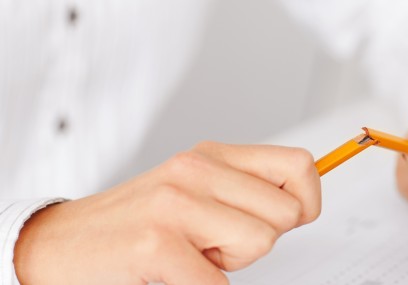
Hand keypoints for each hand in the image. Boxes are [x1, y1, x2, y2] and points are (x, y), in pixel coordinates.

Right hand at [14, 143, 320, 284]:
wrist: (63, 244)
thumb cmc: (139, 224)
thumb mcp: (197, 192)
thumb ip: (245, 191)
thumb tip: (304, 204)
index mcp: (211, 155)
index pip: (299, 166)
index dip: (305, 202)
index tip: (284, 220)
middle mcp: (195, 169)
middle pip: (286, 213)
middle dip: (259, 240)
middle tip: (214, 243)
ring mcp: (175, 204)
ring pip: (261, 242)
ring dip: (231, 263)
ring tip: (190, 254)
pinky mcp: (157, 243)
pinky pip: (219, 282)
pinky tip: (174, 272)